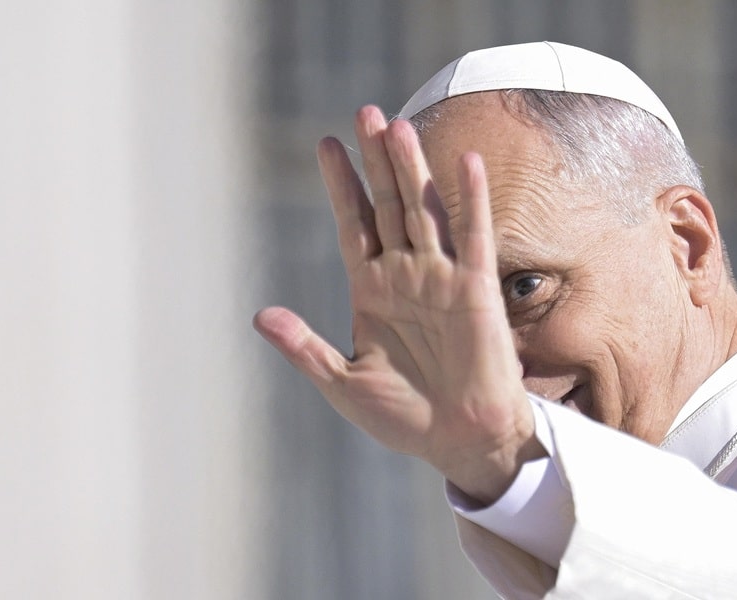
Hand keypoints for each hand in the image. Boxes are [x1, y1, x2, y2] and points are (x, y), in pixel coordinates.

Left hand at [254, 106, 541, 502]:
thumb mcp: (343, 383)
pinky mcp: (476, 291)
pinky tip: (463, 162)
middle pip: (387, 205)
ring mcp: (442, 279)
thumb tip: (260, 315)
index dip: (341, 186)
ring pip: (423, 211)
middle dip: (375, 161)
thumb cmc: (404, 417)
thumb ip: (304, 347)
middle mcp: (406, 276)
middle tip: (365, 112)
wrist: (460, 441)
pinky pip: (473, 237)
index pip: (354, 225)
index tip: (326, 145)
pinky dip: (468, 200)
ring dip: (411, 170)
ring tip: (396, 126)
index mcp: (372, 291)